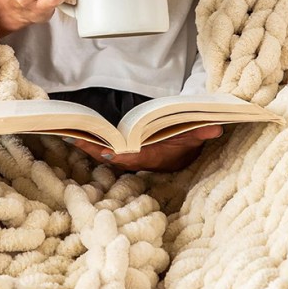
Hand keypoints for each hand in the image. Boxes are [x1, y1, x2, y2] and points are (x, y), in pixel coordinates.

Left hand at [69, 125, 223, 172]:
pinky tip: (74, 137)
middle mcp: (139, 160)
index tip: (111, 151)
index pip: (139, 157)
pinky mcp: (121, 154)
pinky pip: (103, 150)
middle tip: (79, 141)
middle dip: (97, 149)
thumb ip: (201, 131)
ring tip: (71, 137)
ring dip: (89, 147)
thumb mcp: (193, 136)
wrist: (180, 154)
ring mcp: (129, 158)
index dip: (125, 155)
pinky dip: (90, 144)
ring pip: (106, 154)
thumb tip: (216, 127)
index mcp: (155, 157)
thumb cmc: (184, 142)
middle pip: (116, 157)